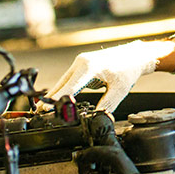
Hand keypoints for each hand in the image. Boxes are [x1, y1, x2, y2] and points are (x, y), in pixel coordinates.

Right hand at [45, 40, 172, 111]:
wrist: (135, 55)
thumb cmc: (128, 69)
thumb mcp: (119, 90)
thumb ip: (107, 105)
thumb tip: (97, 118)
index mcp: (89, 67)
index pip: (69, 87)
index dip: (57, 100)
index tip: (45, 109)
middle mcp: (81, 62)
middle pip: (62, 84)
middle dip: (51, 98)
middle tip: (39, 112)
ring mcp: (80, 62)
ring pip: (64, 81)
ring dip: (56, 94)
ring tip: (45, 109)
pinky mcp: (82, 65)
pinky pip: (70, 79)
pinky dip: (64, 89)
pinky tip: (58, 100)